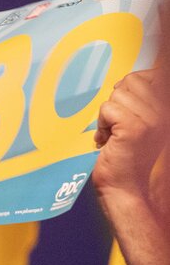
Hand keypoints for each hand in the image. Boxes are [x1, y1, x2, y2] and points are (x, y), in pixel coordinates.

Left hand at [93, 70, 163, 203]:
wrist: (126, 188)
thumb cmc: (127, 157)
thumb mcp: (139, 125)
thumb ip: (137, 103)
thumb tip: (125, 81)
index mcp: (165, 109)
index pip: (150, 75)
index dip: (130, 84)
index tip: (123, 106)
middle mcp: (164, 112)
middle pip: (131, 81)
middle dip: (116, 100)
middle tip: (116, 124)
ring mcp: (152, 119)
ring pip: (118, 94)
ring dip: (107, 115)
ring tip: (112, 134)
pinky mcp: (134, 128)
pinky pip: (108, 108)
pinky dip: (101, 124)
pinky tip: (106, 140)